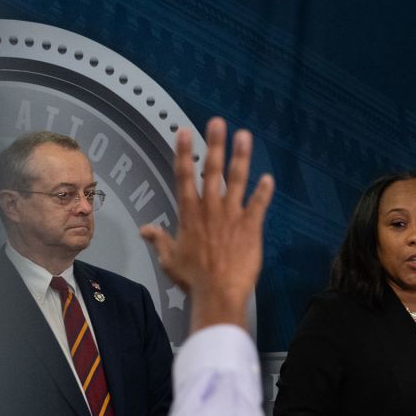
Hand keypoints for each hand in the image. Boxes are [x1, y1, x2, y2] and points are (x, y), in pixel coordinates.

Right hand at [140, 118, 273, 332]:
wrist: (218, 293)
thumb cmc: (193, 278)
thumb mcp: (169, 258)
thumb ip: (159, 239)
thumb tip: (145, 229)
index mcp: (189, 213)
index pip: (183, 176)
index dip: (183, 152)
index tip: (183, 131)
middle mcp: (211, 209)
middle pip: (211, 170)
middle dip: (214, 144)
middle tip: (217, 122)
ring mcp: (232, 216)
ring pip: (237, 180)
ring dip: (241, 157)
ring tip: (244, 136)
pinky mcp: (251, 228)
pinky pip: (259, 205)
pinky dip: (264, 192)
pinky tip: (269, 178)